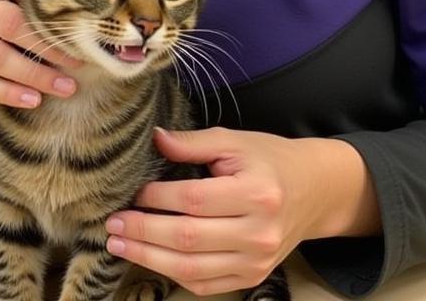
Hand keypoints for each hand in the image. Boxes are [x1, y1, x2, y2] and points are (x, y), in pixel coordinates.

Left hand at [104, 127, 378, 296]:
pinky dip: (173, 275)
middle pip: (189, 239)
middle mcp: (259, 233)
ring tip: (119, 244)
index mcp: (257, 193)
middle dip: (144, 232)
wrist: (313, 191)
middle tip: (112, 224)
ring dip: (149, 258)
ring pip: (192, 268)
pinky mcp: (253, 278)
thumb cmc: (268, 160)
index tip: (132, 193)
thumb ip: (193, 143)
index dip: (158, 199)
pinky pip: (205, 285)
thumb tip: (155, 139)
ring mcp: (257, 262)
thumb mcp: (234, 141)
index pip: (194, 200)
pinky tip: (150, 260)